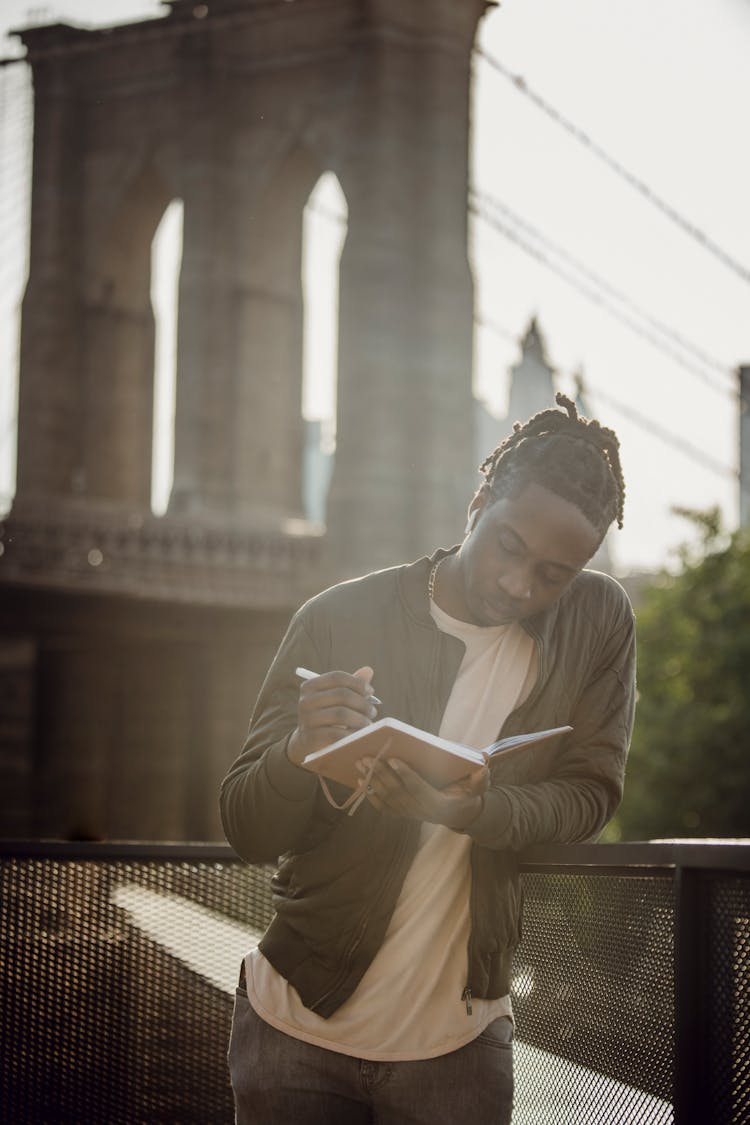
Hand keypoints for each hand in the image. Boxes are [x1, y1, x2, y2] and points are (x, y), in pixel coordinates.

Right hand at [287, 666, 378, 765]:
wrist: (309, 744)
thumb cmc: (328, 717)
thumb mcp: (337, 699)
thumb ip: (352, 685)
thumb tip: (368, 670)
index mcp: (310, 686)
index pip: (337, 677)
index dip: (357, 683)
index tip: (370, 691)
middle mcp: (305, 701)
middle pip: (341, 694)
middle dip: (362, 703)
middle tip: (372, 711)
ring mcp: (307, 720)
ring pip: (341, 714)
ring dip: (361, 719)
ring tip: (368, 724)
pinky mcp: (311, 738)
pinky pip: (338, 734)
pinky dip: (353, 734)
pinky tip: (359, 736)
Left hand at [357, 755, 488, 830]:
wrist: (458, 814)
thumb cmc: (466, 796)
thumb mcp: (477, 789)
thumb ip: (480, 780)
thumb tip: (483, 767)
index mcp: (437, 803)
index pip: (418, 787)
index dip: (406, 774)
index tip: (393, 760)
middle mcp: (420, 811)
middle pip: (397, 792)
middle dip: (381, 774)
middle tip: (367, 757)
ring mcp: (409, 814)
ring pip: (387, 798)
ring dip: (372, 781)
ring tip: (360, 763)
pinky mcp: (401, 814)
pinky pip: (383, 807)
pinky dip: (370, 795)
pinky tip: (360, 781)